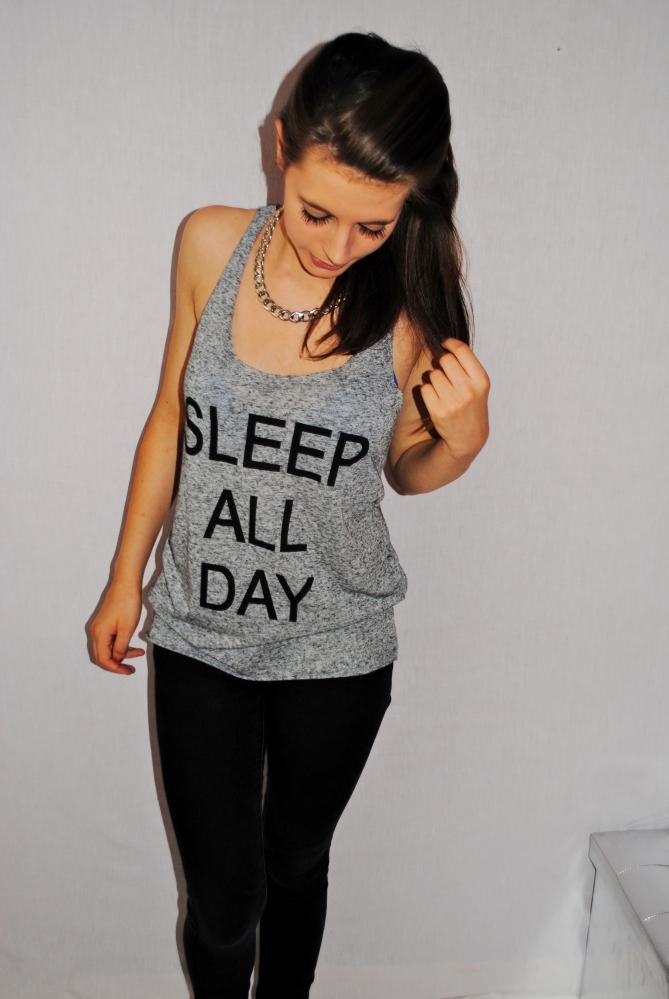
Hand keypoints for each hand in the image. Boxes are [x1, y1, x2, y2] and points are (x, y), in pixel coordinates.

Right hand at [88, 580, 144, 675]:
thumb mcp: (127, 629)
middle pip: (102, 656)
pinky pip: (109, 639)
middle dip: (117, 663)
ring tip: (139, 652)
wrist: (126, 583)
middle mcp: (95, 631)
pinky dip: (120, 644)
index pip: (104, 659)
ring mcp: (99, 626)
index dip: (116, 668)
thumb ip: (121, 647)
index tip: (128, 671)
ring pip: (107, 648)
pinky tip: (132, 644)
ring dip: (121, 653)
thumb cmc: (127, 603)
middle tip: (130, 668)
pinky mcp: (104, 622)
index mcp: (99, 634)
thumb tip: (117, 659)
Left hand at [419, 337, 489, 458]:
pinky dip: (427, 390)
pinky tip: (436, 398)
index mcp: (481, 380)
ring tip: (443, 390)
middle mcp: (468, 390)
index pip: (462, 350)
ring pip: (433, 374)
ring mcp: (453, 401)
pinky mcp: (438, 411)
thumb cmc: (472, 405)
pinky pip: (424, 388)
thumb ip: (467, 365)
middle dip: (442, 363)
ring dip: (434, 378)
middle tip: (444, 372)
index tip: (444, 344)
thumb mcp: (479, 385)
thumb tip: (446, 342)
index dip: (450, 343)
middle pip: (445, 359)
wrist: (468, 437)